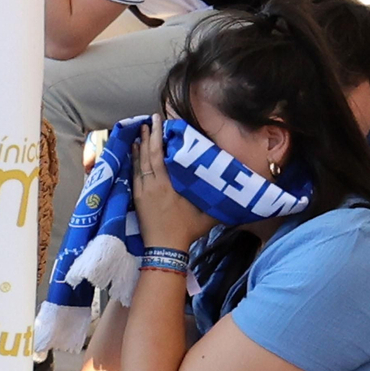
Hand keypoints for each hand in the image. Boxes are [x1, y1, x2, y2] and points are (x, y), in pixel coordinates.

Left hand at [133, 114, 214, 250]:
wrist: (164, 249)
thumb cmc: (186, 231)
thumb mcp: (205, 215)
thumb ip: (217, 203)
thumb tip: (235, 194)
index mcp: (166, 184)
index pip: (158, 154)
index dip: (157, 136)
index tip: (157, 121)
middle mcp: (151, 185)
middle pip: (146, 155)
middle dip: (147, 136)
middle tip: (148, 121)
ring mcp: (142, 192)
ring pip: (138, 164)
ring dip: (138, 148)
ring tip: (139, 133)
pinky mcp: (137, 200)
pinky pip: (134, 175)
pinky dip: (134, 162)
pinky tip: (134, 155)